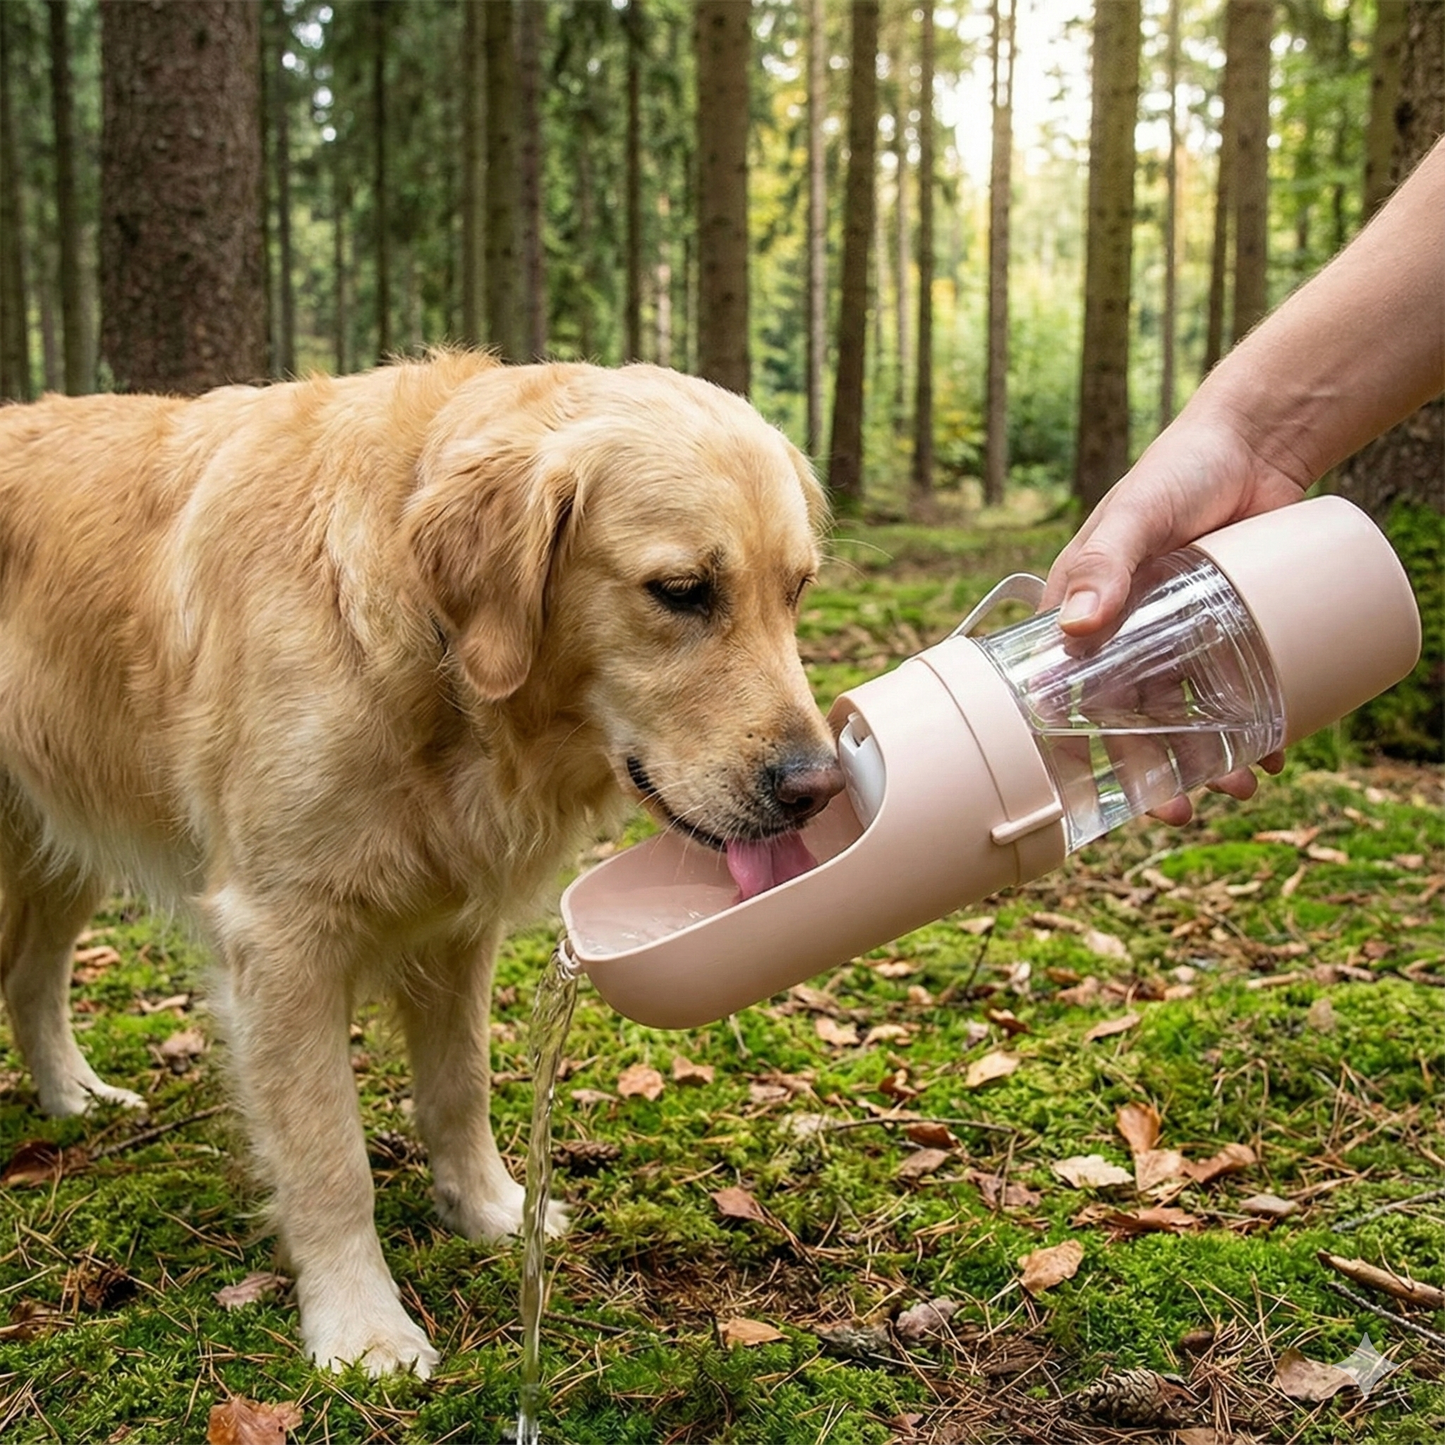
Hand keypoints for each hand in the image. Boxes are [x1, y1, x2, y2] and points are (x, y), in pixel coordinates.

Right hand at [1043, 414, 1303, 822]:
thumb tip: (1075, 627)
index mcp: (1077, 613)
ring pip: (1181, 716)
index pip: (1064, 695)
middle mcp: (1120, 633)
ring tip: (1240, 787)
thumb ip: (1103, 563)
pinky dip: (1250, 728)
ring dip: (1204, 760)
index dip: (1078, 750)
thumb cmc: (1180, 470)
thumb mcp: (1136, 516)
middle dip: (1152, 773)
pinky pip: (1229, 692)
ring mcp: (1175, 636)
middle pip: (1126, 720)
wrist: (1258, 443)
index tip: (1101, 792)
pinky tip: (1271, 752)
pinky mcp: (1225, 631)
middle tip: (1180, 811)